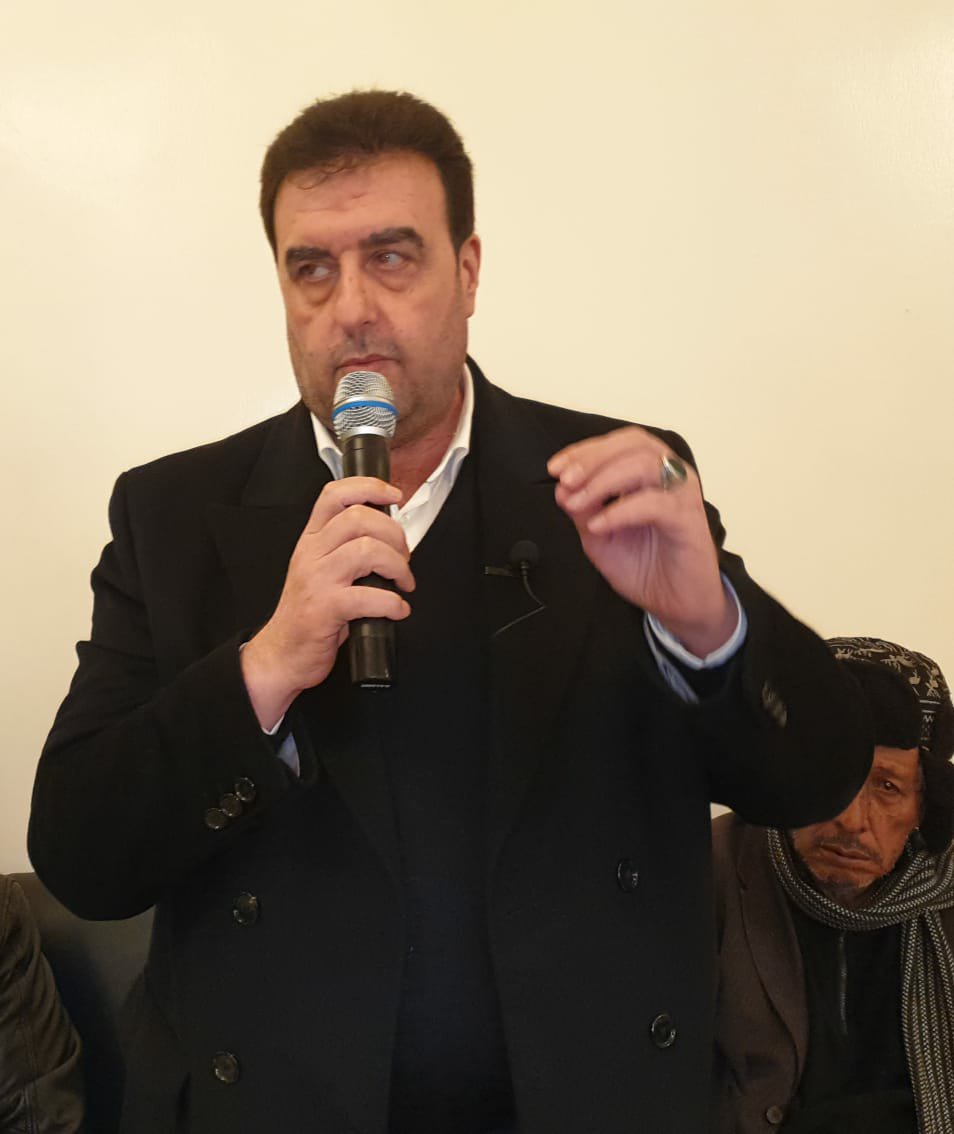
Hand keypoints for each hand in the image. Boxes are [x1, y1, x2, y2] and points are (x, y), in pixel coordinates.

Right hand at [241, 478, 413, 727]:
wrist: (281, 654)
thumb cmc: (307, 613)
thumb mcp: (319, 569)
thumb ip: (345, 547)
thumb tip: (389, 535)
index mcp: (311, 540)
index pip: (334, 494)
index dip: (369, 487)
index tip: (393, 496)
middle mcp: (311, 554)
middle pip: (359, 518)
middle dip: (394, 535)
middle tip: (403, 557)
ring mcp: (316, 580)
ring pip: (367, 550)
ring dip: (398, 566)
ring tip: (402, 583)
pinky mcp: (324, 609)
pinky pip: (369, 596)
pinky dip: (393, 603)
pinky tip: (397, 609)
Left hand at [548, 427, 735, 655]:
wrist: (676, 604)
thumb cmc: (644, 566)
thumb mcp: (600, 537)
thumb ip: (582, 510)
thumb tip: (561, 488)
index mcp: (649, 473)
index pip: (618, 444)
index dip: (585, 451)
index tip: (555, 468)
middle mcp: (669, 476)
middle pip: (633, 443)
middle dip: (593, 458)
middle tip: (566, 480)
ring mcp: (682, 495)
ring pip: (644, 465)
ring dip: (603, 480)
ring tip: (577, 503)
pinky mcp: (689, 520)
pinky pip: (655, 504)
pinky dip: (621, 511)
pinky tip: (598, 525)